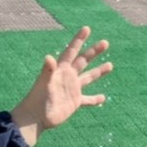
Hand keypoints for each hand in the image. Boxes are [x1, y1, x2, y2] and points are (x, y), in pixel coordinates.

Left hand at [10, 26, 111, 146]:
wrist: (36, 117)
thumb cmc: (38, 99)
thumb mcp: (44, 83)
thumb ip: (47, 70)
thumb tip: (48, 57)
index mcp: (61, 69)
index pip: (71, 51)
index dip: (78, 40)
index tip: (86, 28)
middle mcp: (68, 77)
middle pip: (83, 61)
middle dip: (94, 52)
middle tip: (105, 42)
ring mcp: (72, 89)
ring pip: (88, 78)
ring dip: (99, 72)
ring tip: (110, 65)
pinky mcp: (74, 102)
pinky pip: (87, 100)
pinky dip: (95, 99)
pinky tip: (103, 98)